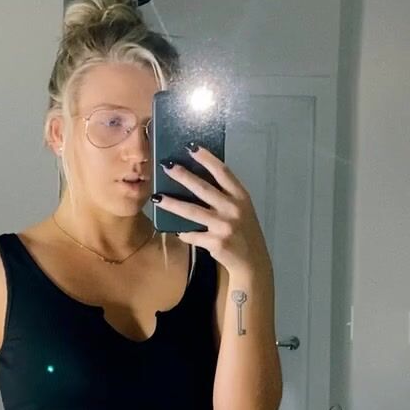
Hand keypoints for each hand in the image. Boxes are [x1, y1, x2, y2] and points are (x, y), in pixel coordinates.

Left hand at [155, 145, 271, 277]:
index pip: (223, 172)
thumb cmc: (244, 231)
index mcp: (241, 197)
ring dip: (172, 204)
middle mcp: (234, 209)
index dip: (207, 158)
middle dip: (183, 176)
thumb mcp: (242, 209)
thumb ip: (225, 196)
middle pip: (203, 188)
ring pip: (192, 211)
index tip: (191, 147)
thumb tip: (194, 180)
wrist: (253, 261)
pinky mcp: (215, 243)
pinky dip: (182, 232)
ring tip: (157, 197)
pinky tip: (174, 229)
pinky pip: (192, 234)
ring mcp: (224, 226)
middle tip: (166, 166)